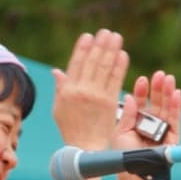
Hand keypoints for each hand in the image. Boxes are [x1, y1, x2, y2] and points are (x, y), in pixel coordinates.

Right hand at [50, 30, 130, 151]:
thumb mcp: (58, 108)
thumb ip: (60, 87)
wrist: (84, 146)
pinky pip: (116, 80)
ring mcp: (97, 96)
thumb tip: (57, 71)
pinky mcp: (110, 102)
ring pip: (105, 68)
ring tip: (116, 37)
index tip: (88, 36)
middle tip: (106, 32)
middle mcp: (82, 91)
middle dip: (100, 45)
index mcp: (68, 91)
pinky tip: (123, 55)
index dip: (83, 48)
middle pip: (93, 62)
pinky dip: (120, 66)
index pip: (76, 63)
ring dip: (112, 50)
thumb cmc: (69, 128)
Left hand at [111, 71, 180, 151]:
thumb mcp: (120, 132)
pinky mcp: (173, 136)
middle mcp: (152, 123)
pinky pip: (176, 119)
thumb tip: (130, 96)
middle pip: (156, 102)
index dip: (142, 91)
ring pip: (167, 107)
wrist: (134, 173)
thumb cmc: (124, 155)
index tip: (141, 80)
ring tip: (168, 78)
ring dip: (168, 92)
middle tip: (159, 74)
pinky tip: (176, 93)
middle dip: (157, 88)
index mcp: (138, 121)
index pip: (141, 103)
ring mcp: (163, 129)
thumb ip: (127, 115)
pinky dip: (176, 106)